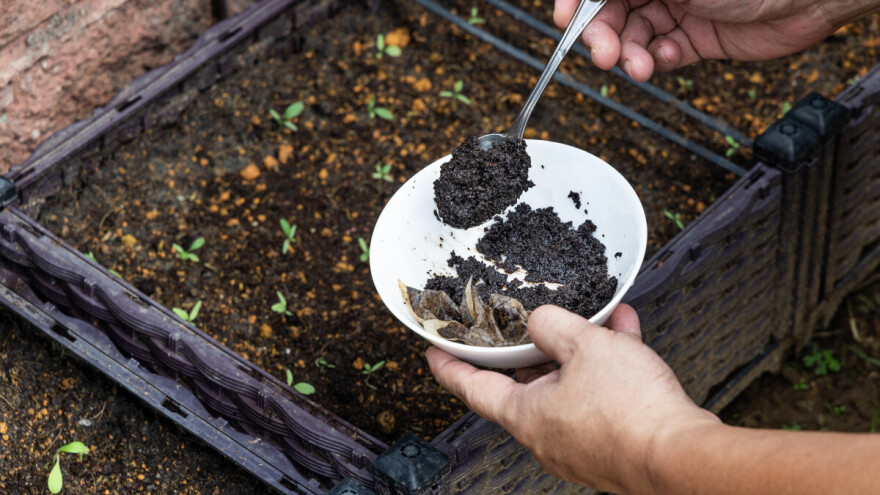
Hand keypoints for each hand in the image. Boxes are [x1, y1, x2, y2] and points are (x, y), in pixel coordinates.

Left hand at [426, 304, 717, 492]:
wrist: (683, 456)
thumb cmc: (631, 412)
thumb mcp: (583, 345)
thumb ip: (552, 325)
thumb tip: (540, 321)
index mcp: (526, 415)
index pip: (472, 389)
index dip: (450, 367)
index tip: (433, 354)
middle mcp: (547, 434)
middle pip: (526, 384)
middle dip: (534, 348)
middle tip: (531, 323)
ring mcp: (579, 442)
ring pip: (569, 385)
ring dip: (581, 350)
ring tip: (596, 318)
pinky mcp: (611, 443)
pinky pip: (601, 396)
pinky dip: (608, 365)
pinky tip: (625, 333)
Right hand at [554, 0, 871, 80]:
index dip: (577, 3)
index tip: (563, 20)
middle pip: (611, 10)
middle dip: (602, 34)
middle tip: (602, 54)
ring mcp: (679, 8)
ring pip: (634, 36)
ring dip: (629, 55)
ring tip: (639, 66)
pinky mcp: (697, 38)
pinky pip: (663, 53)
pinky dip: (659, 61)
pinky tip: (668, 58)